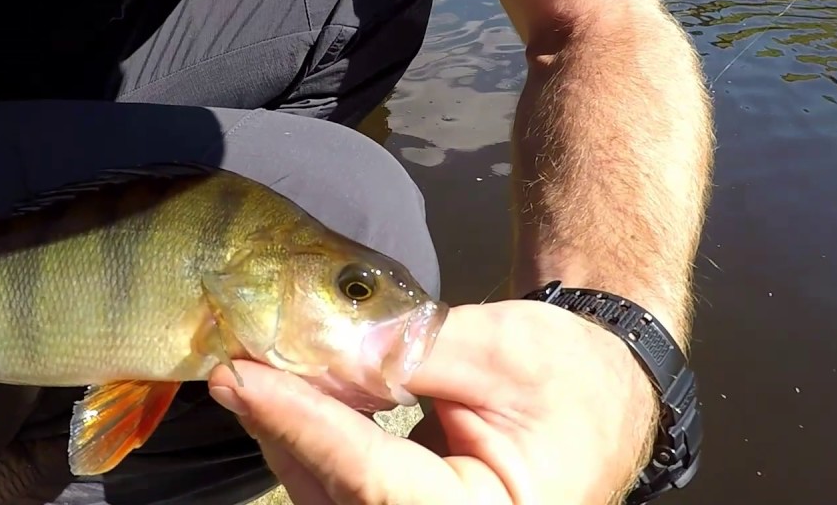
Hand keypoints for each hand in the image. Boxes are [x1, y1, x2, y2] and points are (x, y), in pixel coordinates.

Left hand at [207, 301, 658, 504]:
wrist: (601, 392)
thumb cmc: (573, 373)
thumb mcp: (502, 349)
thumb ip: (412, 351)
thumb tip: (325, 348)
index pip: (377, 483)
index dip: (307, 426)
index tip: (247, 379)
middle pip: (343, 499)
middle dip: (285, 431)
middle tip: (236, 371)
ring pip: (333, 501)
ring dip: (290, 438)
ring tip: (256, 376)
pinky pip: (343, 496)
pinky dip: (312, 448)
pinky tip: (290, 402)